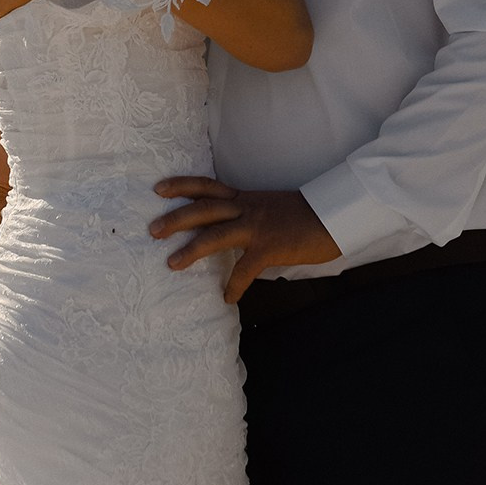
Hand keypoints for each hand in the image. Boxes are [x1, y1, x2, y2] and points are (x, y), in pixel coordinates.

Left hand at [150, 176, 341, 303]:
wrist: (333, 215)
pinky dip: (233, 285)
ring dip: (191, 250)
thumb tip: (233, 231)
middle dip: (175, 218)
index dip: (181, 186)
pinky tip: (227, 298)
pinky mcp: (269, 246)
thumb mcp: (270, 207)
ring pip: (215, 235)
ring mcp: (256, 226)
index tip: (158, 189)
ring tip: (172, 263)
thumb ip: (249, 216)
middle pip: (202, 209)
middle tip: (152, 230)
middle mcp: (246, 208)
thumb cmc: (304, 215)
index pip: (207, 186)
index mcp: (245, 198)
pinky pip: (244, 269)